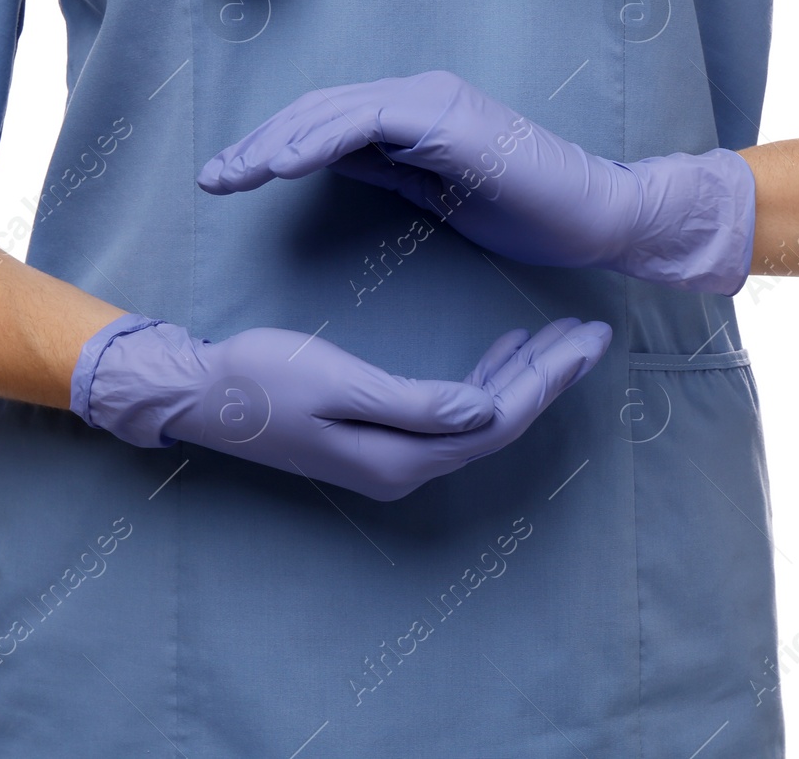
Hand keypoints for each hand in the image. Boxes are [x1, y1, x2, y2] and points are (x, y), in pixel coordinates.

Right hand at [71, 313, 612, 500]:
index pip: (500, 420)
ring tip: (562, 335)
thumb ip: (416, 403)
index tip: (589, 338)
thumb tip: (488, 413)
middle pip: (501, 422)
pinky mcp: (380, 437)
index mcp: (403, 457)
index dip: (549, 380)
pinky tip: (504, 351)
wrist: (204, 393)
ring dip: (523, 376)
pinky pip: (454, 413)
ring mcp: (393, 456)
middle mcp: (407, 467)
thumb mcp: (340, 383)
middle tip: (595, 331)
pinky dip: (486, 379)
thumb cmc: (265, 377)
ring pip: (482, 417)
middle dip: (550, 377)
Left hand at [197, 70, 755, 293]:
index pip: (325, 124)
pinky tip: (280, 165)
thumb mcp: (431, 194)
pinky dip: (318, 141)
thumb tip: (321, 160)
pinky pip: (367, 122)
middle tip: (212, 179)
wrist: (593, 215)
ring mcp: (431, 101)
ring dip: (275, 143)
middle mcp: (417, 96)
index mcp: (413, 115)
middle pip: (316, 112)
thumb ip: (381, 169)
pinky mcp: (445, 117)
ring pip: (332, 112)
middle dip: (258, 145)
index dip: (272, 148)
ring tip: (232, 174)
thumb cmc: (523, 211)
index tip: (229, 180)